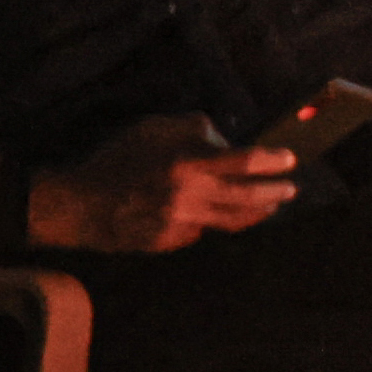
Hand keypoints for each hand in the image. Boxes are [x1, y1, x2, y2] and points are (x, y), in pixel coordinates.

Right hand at [31, 113, 297, 258]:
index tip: (289, 159)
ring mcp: (182, 224)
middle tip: (291, 188)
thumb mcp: (153, 128)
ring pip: (232, 221)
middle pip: (249, 198)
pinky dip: (209, 220)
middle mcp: (190, 197)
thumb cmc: (117, 159)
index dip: (273, 161)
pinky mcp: (171, 243)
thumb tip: (227, 143)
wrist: (79, 204)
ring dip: (256, 212)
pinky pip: (201, 230)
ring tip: (270, 204)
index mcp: (187, 164)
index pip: (246, 162)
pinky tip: (209, 213)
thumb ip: (195, 130)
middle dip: (276, 193)